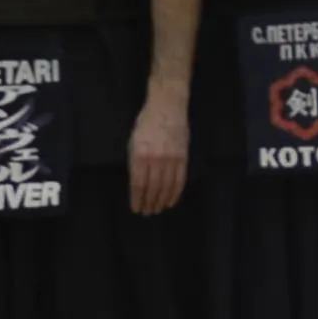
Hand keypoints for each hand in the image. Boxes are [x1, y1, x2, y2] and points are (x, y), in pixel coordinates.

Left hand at [128, 88, 191, 218]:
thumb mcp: (134, 141)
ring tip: (157, 209)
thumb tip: (138, 182)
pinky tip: (170, 201)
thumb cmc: (147, 122)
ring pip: (166, 187)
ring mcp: (171, 159)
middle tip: (147, 212)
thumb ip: (135, 162)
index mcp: (140, 155)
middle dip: (149, 203)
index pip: (138, 184)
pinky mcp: (183, 158)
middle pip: (152, 188)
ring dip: (161, 201)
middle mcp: (156, 159)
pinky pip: (179, 180)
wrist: (168, 106)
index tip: (136, 209)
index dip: (137, 199)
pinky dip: (175, 193)